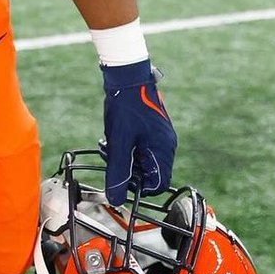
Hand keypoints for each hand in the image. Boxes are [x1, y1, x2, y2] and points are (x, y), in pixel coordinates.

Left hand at [100, 59, 176, 204]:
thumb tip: (116, 198)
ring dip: (124, 157)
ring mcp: (159, 136)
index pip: (157, 184)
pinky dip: (125, 146)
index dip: (137, 187)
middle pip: (149, 172)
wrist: (126, 76)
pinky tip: (113, 137)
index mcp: (163, 151)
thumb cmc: (125, 106)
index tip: (118, 178)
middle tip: (111, 157)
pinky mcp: (150, 128)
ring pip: (142, 159)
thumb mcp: (118, 142)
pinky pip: (139, 146)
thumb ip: (118, 171)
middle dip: (128, 169)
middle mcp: (165, 145)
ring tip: (109, 144)